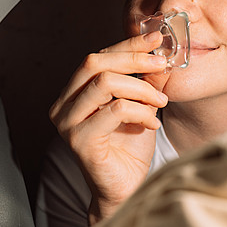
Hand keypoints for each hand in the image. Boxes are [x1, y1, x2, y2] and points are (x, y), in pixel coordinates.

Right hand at [49, 31, 170, 223]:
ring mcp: (67, 123)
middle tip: (162, 65)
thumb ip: (147, 78)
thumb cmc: (130, 148)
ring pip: (105, 84)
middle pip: (94, 63)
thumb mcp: (142, 104)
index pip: (98, 57)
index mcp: (74, 92)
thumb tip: (161, 49)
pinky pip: (115, 110)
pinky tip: (153, 122)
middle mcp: (63, 105)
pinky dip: (141, 111)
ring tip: (161, 101)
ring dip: (141, 88)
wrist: (126, 189)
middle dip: (133, 59)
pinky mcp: (80, 141)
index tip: (156, 38)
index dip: (128, 44)